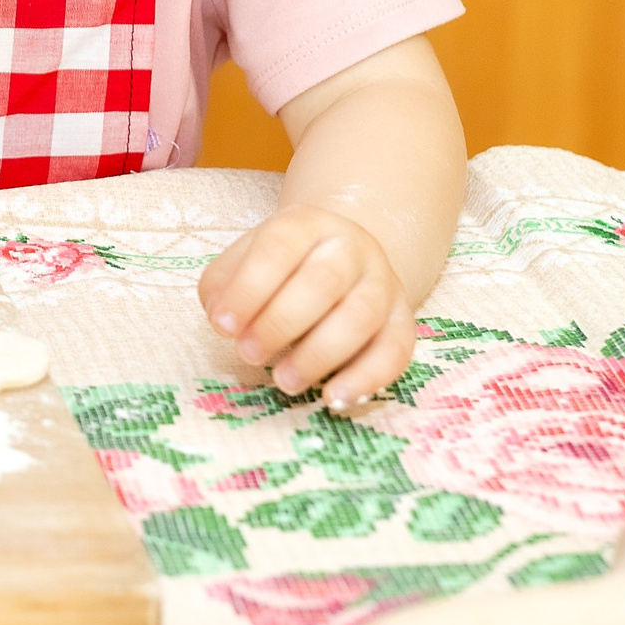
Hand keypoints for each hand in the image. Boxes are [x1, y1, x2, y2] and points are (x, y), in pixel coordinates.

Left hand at [199, 204, 414, 408]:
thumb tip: (221, 317)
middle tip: (248, 354)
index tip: (222, 326)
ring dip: (319, 356)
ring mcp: (382, 283)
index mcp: (306, 225)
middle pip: (323, 282)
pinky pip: (395, 351)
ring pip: (361, 317)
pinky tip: (334, 398)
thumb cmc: (283, 263)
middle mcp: (351, 249)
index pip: (277, 249)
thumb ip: (225, 283)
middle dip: (280, 324)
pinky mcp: (403, 320)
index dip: (248, 289)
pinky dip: (367, 378)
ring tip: (283, 382)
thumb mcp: (246, 258)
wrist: (345, 254)